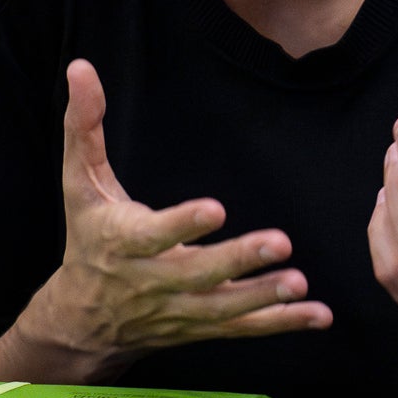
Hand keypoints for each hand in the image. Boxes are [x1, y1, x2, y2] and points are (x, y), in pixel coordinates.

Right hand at [0, 60, 330, 382]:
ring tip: (299, 282)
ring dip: (263, 297)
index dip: (182, 225)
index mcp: (123, 242)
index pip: (153, 235)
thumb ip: (84, 126)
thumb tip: (81, 67)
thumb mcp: (79, 182)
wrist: (83, 317)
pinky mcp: (200, 326)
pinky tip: (318, 315)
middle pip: (197, 275)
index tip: (216, 209)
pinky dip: (281, 324)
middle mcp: (152, 282)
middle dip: (237, 261)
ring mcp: (178, 310)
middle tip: (280, 243)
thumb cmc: (88, 236)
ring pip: (222, 309)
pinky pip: (242, 330)